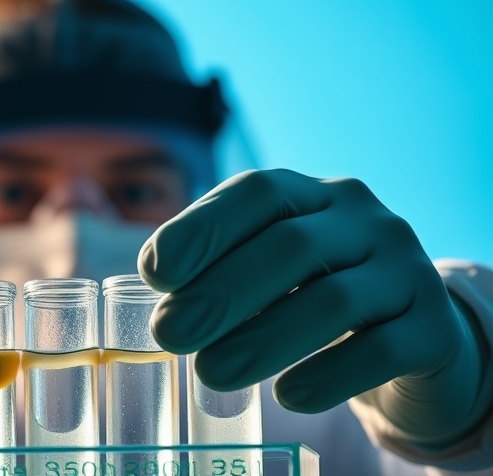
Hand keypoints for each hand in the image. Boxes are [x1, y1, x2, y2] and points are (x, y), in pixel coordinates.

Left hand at [139, 169, 487, 443]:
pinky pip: (383, 350)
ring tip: (211, 373)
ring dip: (264, 339)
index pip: (257, 192)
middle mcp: (365, 221)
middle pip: (291, 246)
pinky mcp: (434, 329)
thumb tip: (163, 305)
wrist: (413, 337)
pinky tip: (289, 397)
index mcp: (312, 196)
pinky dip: (330, 374)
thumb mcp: (271, 271)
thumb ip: (222, 274)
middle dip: (222, 291)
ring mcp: (407, 271)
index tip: (156, 274)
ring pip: (334, 301)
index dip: (202, 229)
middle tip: (171, 333)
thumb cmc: (314, 296)